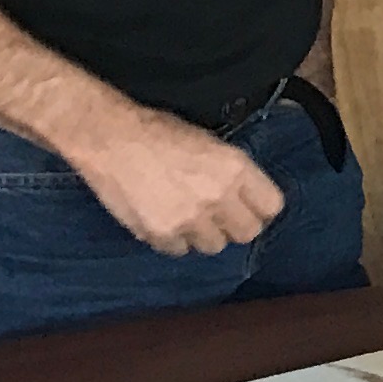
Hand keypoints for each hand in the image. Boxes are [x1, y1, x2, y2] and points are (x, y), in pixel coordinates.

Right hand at [67, 102, 285, 256]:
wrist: (110, 138)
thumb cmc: (158, 131)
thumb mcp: (210, 142)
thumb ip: (232, 172)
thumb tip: (244, 195)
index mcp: (236, 168)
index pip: (272, 207)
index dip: (260, 207)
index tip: (250, 207)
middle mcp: (219, 197)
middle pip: (247, 232)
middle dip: (235, 225)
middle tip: (219, 215)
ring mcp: (189, 219)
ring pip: (214, 246)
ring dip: (204, 234)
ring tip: (188, 216)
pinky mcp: (160, 234)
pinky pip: (179, 250)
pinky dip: (174, 240)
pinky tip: (164, 220)